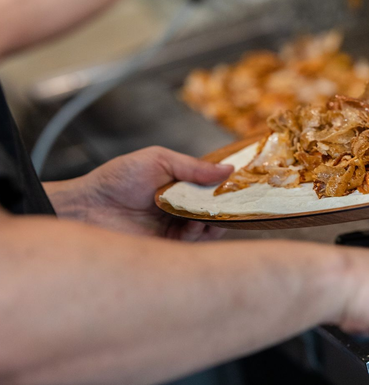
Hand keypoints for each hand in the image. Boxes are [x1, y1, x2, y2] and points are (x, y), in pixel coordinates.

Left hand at [46, 147, 231, 240]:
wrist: (86, 208)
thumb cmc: (117, 178)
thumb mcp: (158, 160)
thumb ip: (193, 166)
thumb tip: (229, 169)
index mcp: (180, 185)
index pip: (212, 187)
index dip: (228, 187)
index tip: (243, 184)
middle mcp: (181, 207)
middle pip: (215, 210)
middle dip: (226, 207)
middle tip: (233, 203)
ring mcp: (174, 228)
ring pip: (208, 228)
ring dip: (213, 221)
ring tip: (209, 214)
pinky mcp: (166, 247)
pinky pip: (192, 245)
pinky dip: (198, 235)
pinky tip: (194, 225)